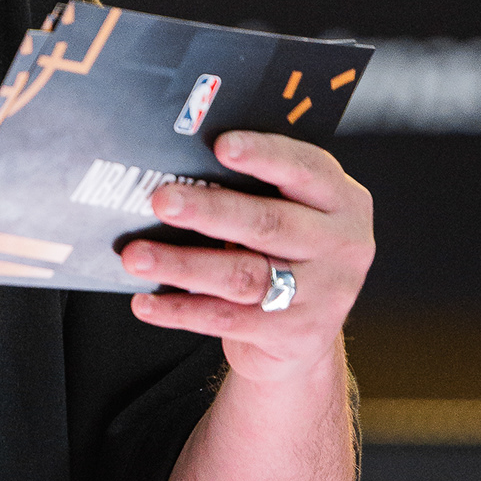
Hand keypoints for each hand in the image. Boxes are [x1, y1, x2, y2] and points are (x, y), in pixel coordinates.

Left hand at [118, 129, 373, 385]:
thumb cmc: (284, 255)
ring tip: (136, 255)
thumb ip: (256, 193)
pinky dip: (181, 310)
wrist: (304, 336)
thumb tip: (180, 174)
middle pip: (269, 224)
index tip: (221, 145)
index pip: (306, 169)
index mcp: (343, 202)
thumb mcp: (291, 216)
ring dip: (183, 264)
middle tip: (161, 200)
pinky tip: (146, 301)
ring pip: (243, 276)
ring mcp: (325, 295)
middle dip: (209, 211)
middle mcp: (342, 246)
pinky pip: (227, 320)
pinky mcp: (297, 335)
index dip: (264, 155)